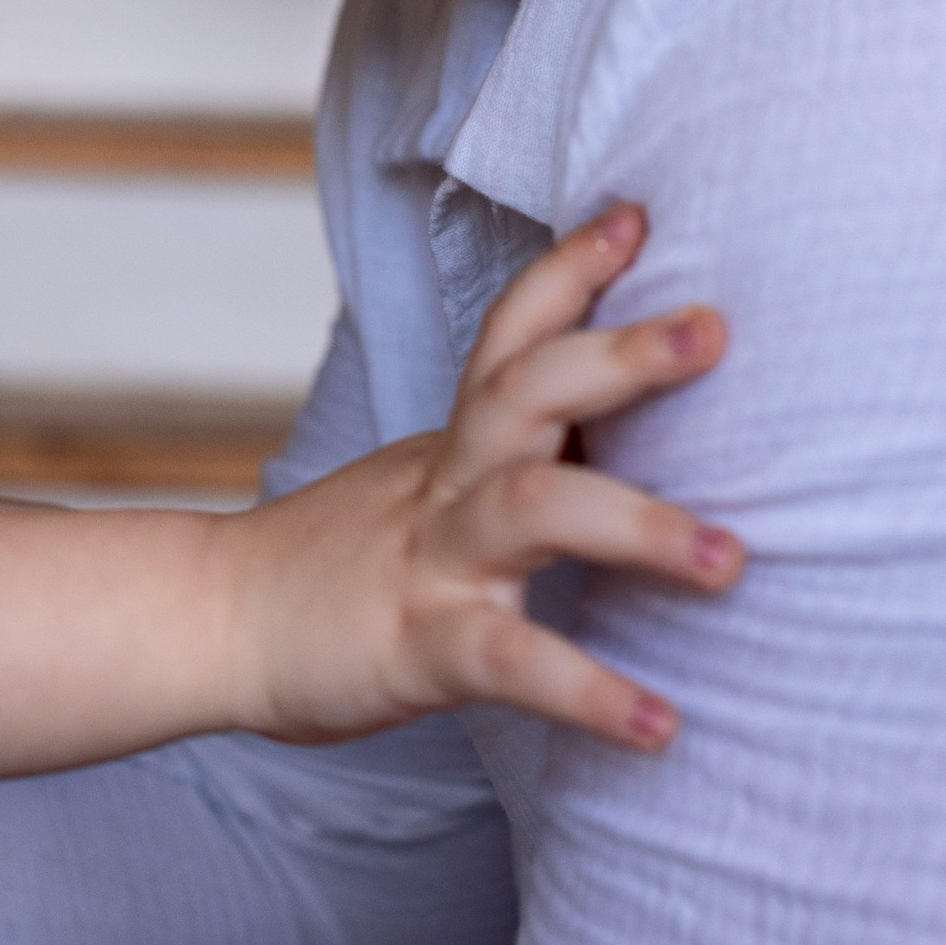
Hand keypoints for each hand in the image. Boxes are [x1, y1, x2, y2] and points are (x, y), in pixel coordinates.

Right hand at [232, 206, 735, 750]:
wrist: (214, 625)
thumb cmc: (335, 561)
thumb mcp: (423, 485)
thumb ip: (508, 456)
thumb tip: (615, 428)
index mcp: (454, 443)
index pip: (511, 335)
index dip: (571, 273)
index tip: (638, 218)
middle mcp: (448, 483)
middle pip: (529, 391)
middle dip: (621, 355)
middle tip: (712, 330)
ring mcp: (433, 559)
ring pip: (534, 508)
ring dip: (638, 525)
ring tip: (731, 558)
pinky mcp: (420, 646)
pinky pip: (512, 661)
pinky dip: (588, 691)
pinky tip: (659, 726)